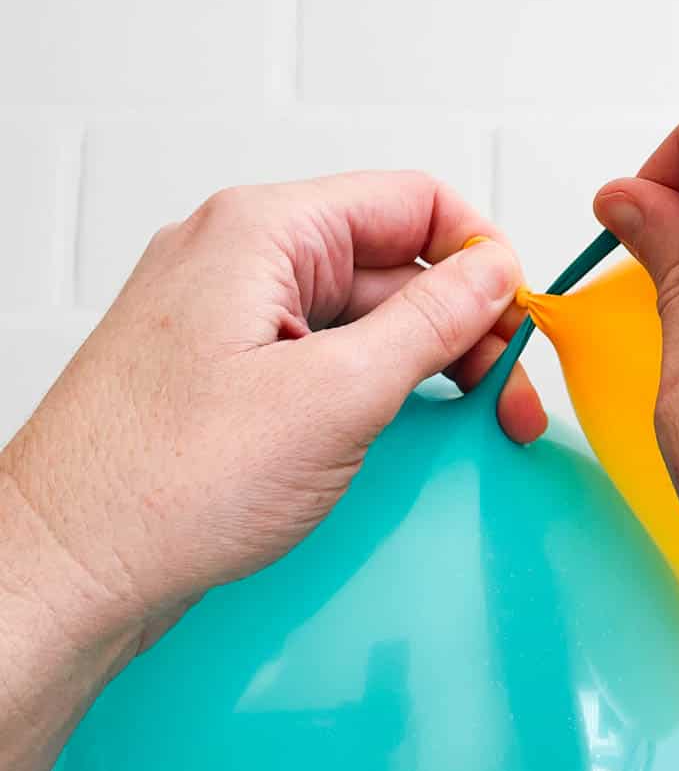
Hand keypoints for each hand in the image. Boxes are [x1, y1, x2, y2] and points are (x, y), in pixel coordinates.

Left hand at [1, 171, 541, 660]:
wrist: (65, 569)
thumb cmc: (163, 486)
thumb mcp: (337, 395)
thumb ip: (430, 323)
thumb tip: (492, 270)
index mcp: (261, 231)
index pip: (410, 201)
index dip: (481, 253)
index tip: (520, 317)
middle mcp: (237, 258)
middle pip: (390, 261)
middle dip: (463, 322)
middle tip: (510, 396)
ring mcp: (224, 316)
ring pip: (359, 313)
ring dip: (422, 360)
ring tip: (470, 420)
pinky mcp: (219, 372)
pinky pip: (319, 354)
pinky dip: (372, 385)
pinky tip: (400, 430)